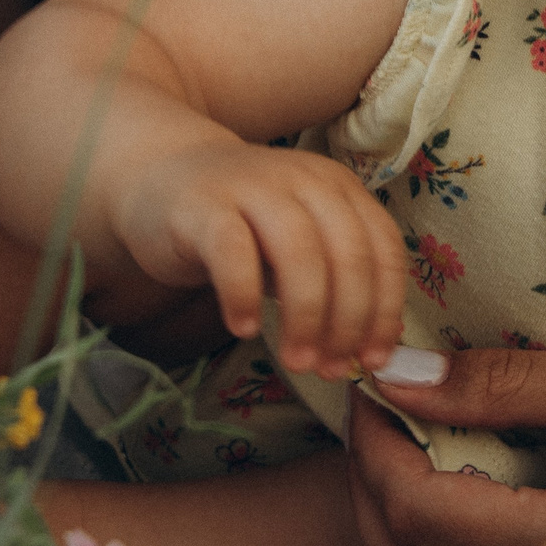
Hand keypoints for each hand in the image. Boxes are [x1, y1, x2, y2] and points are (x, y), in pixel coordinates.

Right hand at [108, 143, 404, 378]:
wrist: (161, 176)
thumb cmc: (241, 223)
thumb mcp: (299, 246)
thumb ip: (336, 283)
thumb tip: (374, 346)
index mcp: (338, 188)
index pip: (382, 249)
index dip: (384, 310)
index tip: (372, 359)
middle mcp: (304, 180)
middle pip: (348, 254)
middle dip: (347, 322)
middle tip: (329, 369)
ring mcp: (254, 187)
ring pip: (300, 253)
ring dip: (306, 317)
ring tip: (296, 360)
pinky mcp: (205, 206)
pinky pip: (233, 252)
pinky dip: (244, 295)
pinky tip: (244, 329)